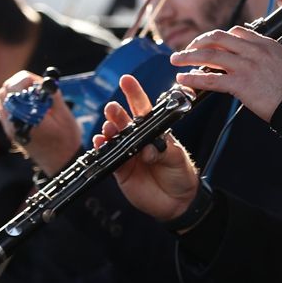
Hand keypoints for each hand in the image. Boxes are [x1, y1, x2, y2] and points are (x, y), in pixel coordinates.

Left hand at [0, 70, 82, 174]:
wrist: (60, 162)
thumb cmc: (66, 140)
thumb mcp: (64, 115)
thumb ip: (52, 96)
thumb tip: (45, 79)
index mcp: (28, 117)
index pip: (15, 89)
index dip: (26, 80)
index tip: (39, 81)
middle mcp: (14, 122)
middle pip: (5, 91)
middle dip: (19, 83)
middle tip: (35, 85)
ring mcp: (9, 127)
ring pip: (2, 99)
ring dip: (15, 92)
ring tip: (32, 95)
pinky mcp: (10, 130)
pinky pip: (3, 109)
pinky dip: (12, 101)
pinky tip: (26, 104)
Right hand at [92, 74, 198, 221]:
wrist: (179, 202)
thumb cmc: (182, 174)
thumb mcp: (177, 158)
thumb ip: (163, 151)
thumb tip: (146, 150)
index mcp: (154, 131)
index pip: (143, 109)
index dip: (134, 94)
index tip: (126, 80)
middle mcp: (138, 140)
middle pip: (124, 122)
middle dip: (117, 114)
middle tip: (113, 109)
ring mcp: (127, 154)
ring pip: (114, 139)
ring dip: (109, 131)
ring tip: (109, 127)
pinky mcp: (120, 171)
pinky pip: (108, 158)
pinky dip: (102, 150)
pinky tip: (100, 143)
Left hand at [170, 26, 281, 122]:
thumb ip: (266, 56)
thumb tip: (253, 60)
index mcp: (265, 43)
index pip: (236, 31)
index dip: (217, 37)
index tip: (208, 43)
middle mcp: (253, 50)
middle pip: (218, 38)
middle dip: (198, 42)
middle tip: (186, 49)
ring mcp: (246, 66)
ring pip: (209, 55)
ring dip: (188, 57)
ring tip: (175, 61)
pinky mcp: (241, 84)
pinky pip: (211, 78)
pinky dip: (194, 78)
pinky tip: (183, 79)